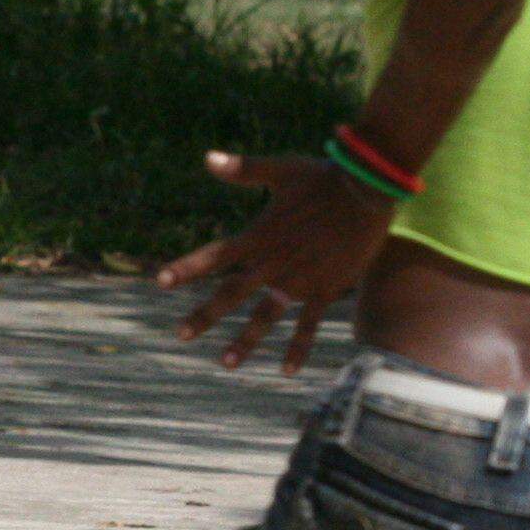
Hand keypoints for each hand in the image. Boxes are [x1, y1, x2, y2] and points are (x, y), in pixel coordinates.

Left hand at [158, 151, 397, 373]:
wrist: (370, 192)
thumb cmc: (324, 176)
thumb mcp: (281, 169)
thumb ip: (243, 169)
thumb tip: (207, 158)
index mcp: (259, 235)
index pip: (214, 256)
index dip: (186, 268)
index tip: (160, 282)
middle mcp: (274, 262)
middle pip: (231, 293)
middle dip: (204, 315)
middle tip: (180, 335)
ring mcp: (299, 278)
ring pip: (265, 316)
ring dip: (245, 340)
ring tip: (225, 363)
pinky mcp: (326, 288)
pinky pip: (308, 324)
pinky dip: (298, 347)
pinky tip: (287, 371)